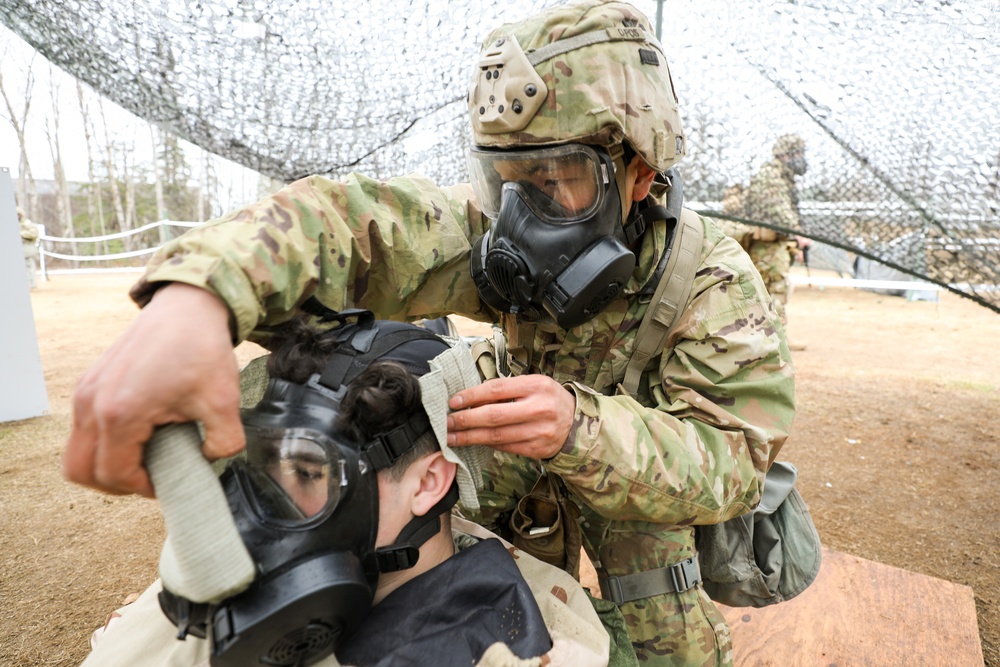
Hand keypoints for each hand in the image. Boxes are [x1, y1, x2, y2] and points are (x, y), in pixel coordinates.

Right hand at [63, 283, 244, 496]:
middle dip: (115, 483)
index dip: (143, 488)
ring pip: (77, 451)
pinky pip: (82, 428)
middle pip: (80, 471)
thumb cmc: (202, 349)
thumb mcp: (224, 400)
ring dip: (107, 461)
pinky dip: (104, 441)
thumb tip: (210, 460)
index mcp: (120, 413)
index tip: (170, 481)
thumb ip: (224, 443)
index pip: (115, 474)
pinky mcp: (89, 383)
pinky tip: (142, 430)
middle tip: (151, 476)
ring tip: (148, 453)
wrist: (187, 306)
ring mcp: (85, 392)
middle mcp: (92, 404)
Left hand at [446, 375, 575, 459]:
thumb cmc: (548, 399)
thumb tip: (470, 399)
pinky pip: (505, 447)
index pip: (497, 389)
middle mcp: (539, 408)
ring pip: (497, 436)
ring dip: (470, 437)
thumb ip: (506, 390)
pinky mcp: (537, 449)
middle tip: (447, 422)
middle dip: (466, 420)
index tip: (453, 401)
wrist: (577, 423)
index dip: (472, 396)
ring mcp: (539, 431)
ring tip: (452, 437)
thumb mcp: (533, 385)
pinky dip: (487, 444)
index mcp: (537, 386)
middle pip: (494, 416)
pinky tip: (473, 442)